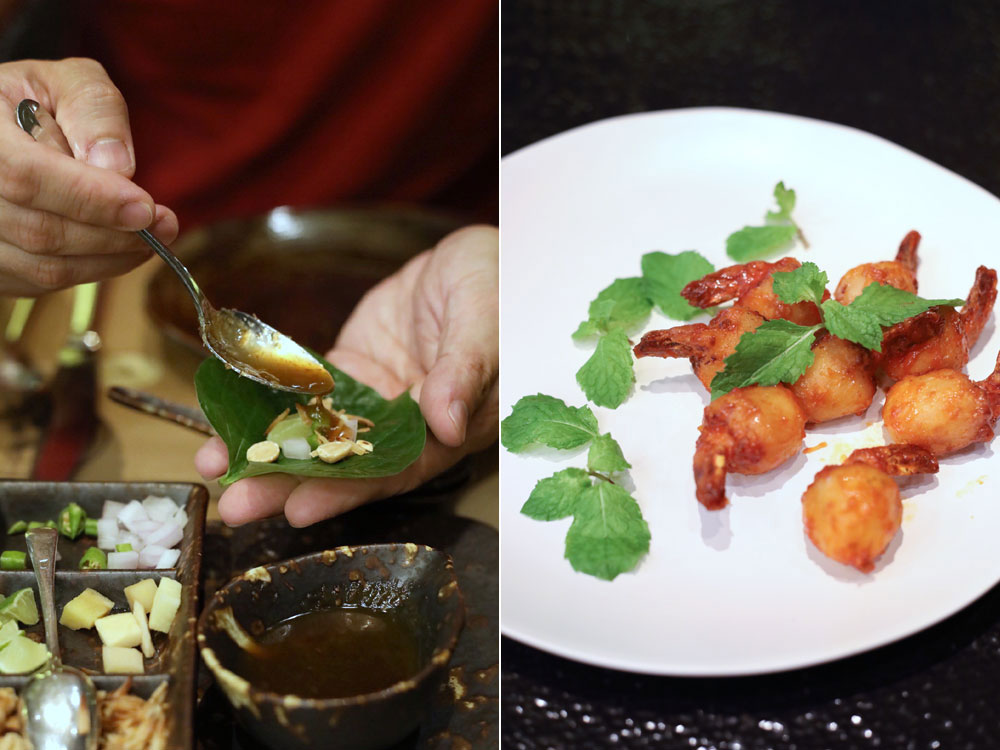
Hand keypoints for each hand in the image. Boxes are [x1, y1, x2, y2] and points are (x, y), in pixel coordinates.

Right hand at [0, 58, 177, 295]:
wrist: (1, 128)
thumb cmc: (34, 101)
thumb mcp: (64, 81)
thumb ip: (93, 110)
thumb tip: (116, 166)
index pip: (26, 176)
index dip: (91, 199)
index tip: (146, 207)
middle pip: (39, 232)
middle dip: (113, 235)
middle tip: (165, 226)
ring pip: (43, 267)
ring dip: (109, 259)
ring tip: (151, 238)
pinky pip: (41, 283)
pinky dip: (90, 271)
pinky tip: (118, 249)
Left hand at [195, 225, 498, 525]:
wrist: (478, 255)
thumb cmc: (498, 287)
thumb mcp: (486, 322)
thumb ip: (464, 371)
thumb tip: (445, 424)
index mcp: (451, 428)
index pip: (396, 468)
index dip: (349, 489)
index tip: (300, 507)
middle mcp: (408, 426)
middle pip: (346, 462)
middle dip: (290, 483)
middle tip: (234, 505)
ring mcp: (375, 400)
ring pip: (318, 431)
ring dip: (267, 449)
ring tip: (212, 462)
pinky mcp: (350, 373)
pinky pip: (306, 390)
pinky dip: (268, 403)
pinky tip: (227, 414)